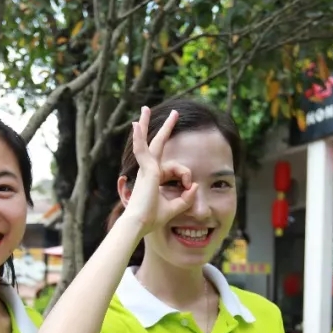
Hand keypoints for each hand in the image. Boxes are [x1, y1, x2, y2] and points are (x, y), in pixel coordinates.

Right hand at [121, 106, 197, 235]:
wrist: (140, 224)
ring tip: (145, 108)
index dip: (185, 175)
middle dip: (164, 128)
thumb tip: (196, 186)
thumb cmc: (153, 218)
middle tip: (172, 113)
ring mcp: (146, 168)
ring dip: (148, 124)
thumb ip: (186, 197)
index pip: (173, 168)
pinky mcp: (146, 169)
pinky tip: (136, 124)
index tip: (190, 187)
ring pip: (152, 143)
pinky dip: (139, 137)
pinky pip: (143, 149)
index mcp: (154, 178)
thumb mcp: (175, 207)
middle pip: (156, 144)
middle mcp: (148, 170)